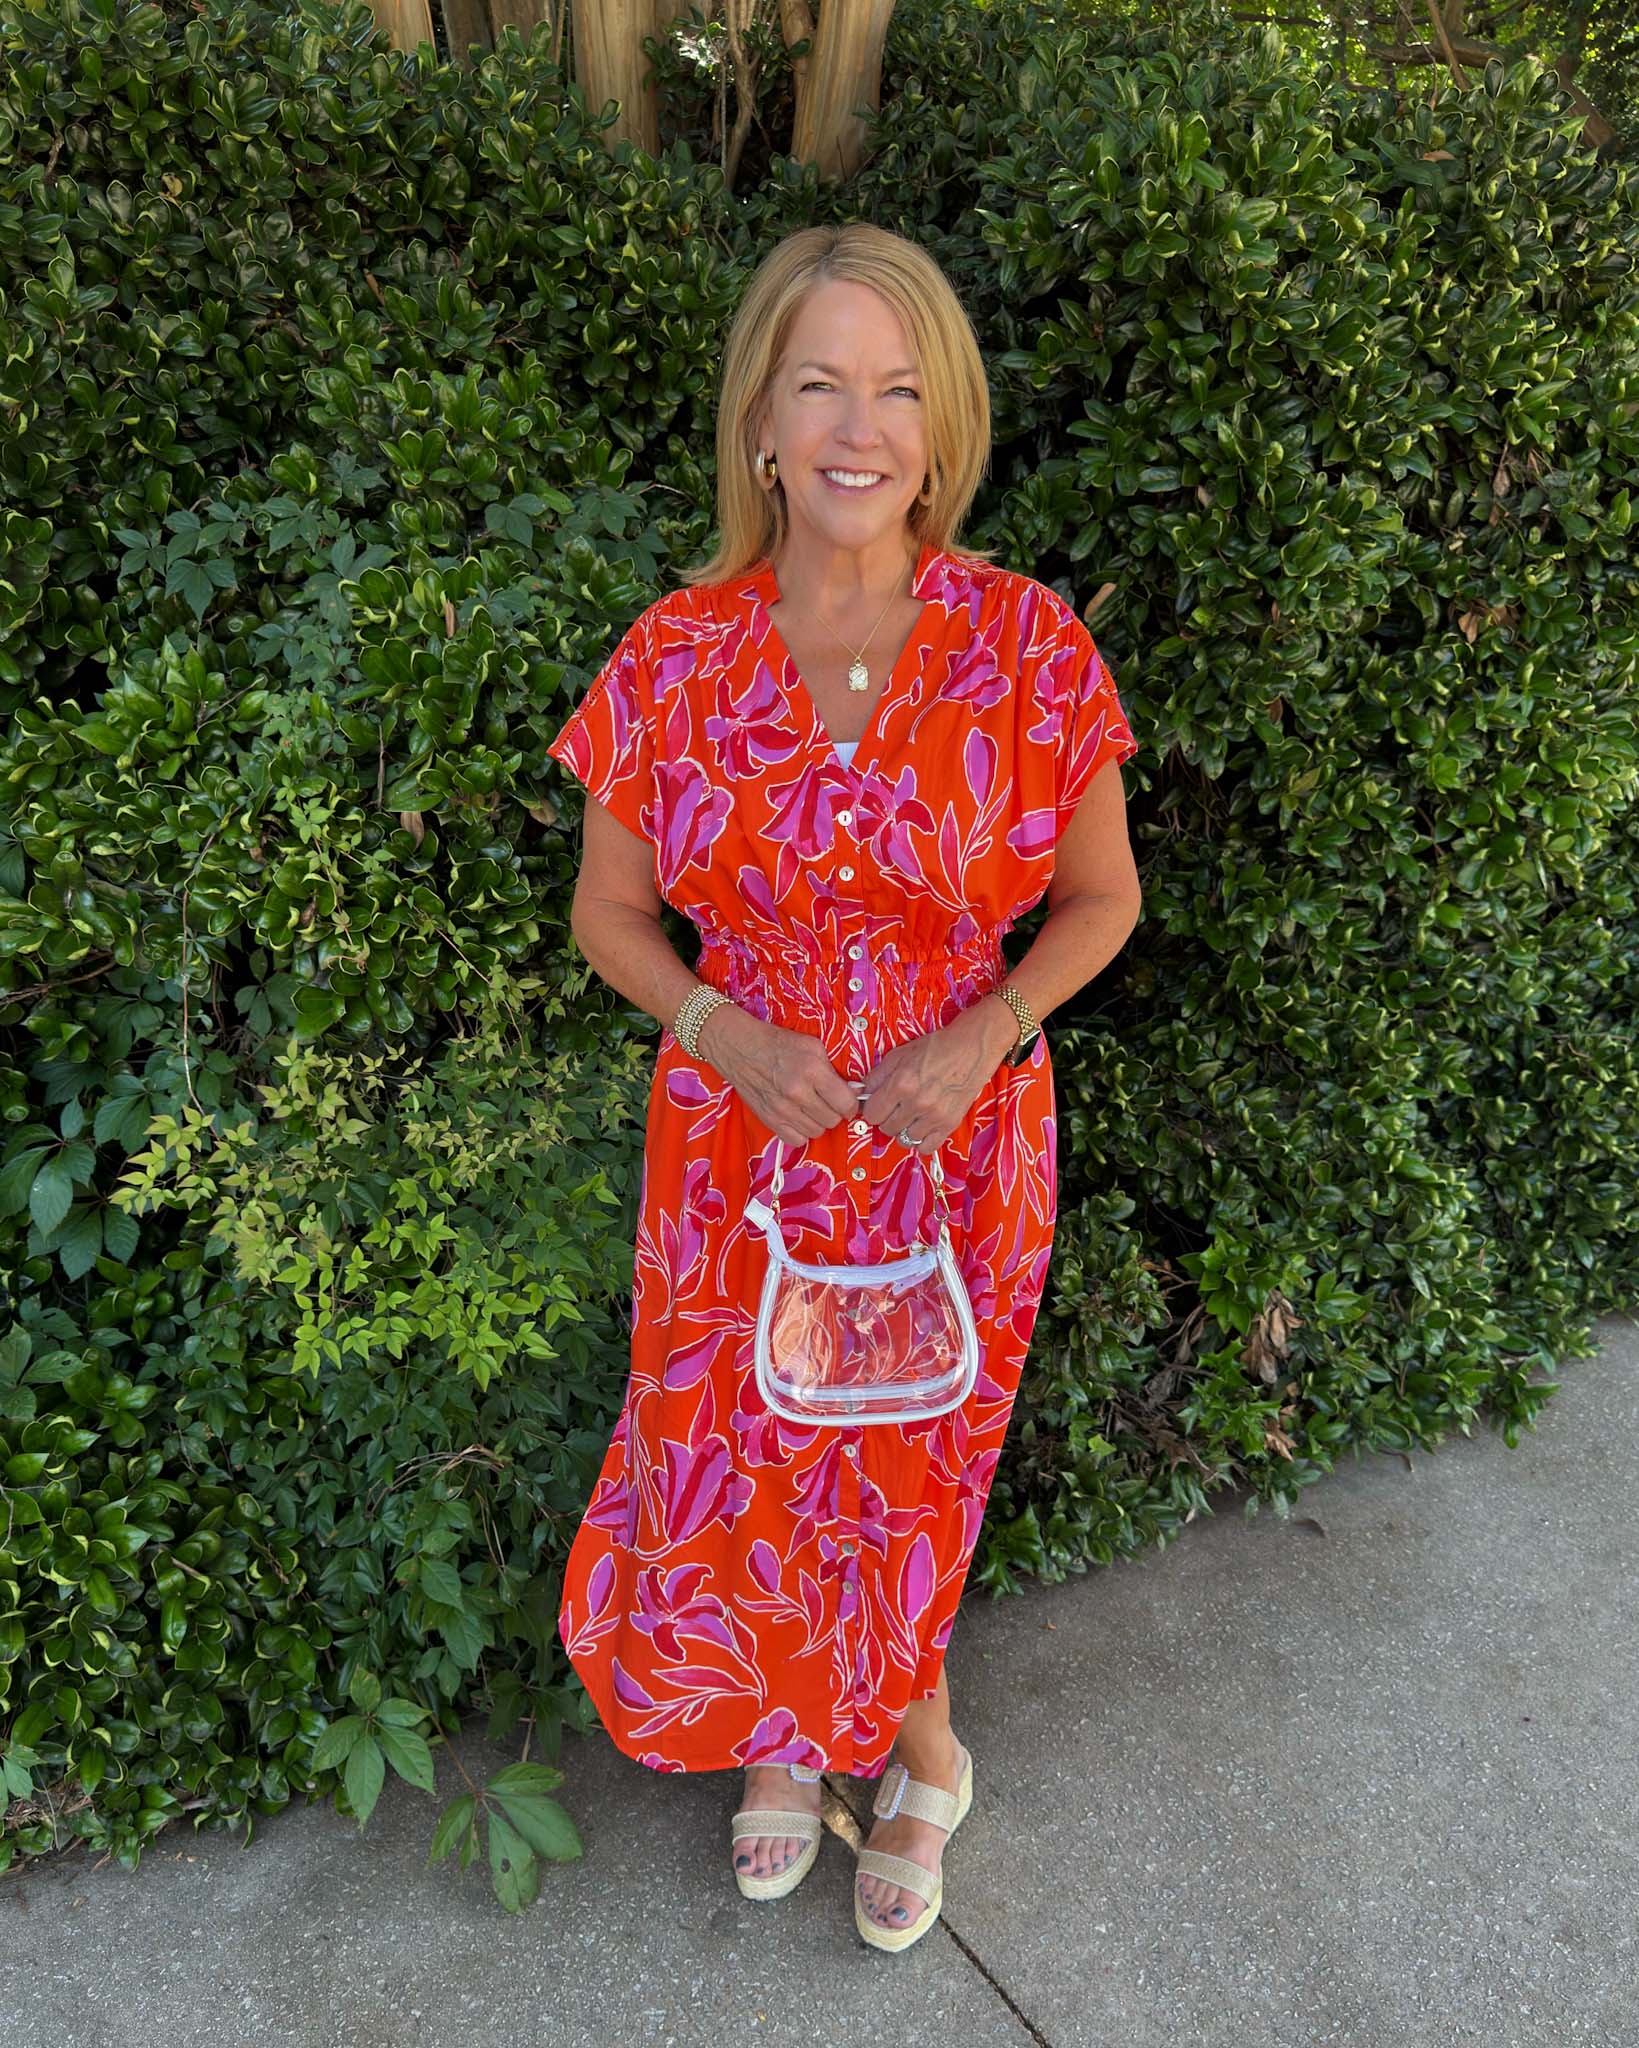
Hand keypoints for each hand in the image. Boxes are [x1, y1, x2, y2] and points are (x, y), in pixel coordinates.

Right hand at [700, 1008, 861, 1145]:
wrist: (741, 1048)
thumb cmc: (777, 1044)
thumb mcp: (813, 1046)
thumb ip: (835, 1069)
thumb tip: (854, 1091)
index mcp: (812, 1071)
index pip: (846, 1103)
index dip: (851, 1104)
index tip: (848, 1099)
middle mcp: (797, 1093)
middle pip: (832, 1120)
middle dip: (835, 1111)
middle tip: (829, 1101)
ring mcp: (782, 1109)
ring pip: (816, 1132)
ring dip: (818, 1121)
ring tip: (812, 1107)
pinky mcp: (769, 1119)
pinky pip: (796, 1140)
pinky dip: (801, 1132)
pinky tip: (799, 1117)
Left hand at [856, 999, 1017, 1150]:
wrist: (971, 1048)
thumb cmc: (937, 1048)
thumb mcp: (900, 1054)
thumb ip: (877, 1075)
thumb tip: (861, 1092)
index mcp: (902, 1084)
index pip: (871, 1114)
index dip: (872, 1109)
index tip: (877, 1105)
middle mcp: (917, 1103)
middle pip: (886, 1128)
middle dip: (887, 1118)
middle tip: (895, 1108)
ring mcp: (934, 1116)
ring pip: (904, 1139)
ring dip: (904, 1129)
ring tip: (911, 1115)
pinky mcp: (949, 1124)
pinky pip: (926, 1147)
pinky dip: (921, 1140)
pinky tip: (922, 1127)